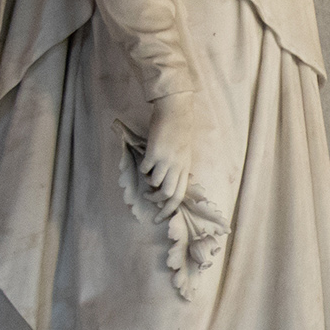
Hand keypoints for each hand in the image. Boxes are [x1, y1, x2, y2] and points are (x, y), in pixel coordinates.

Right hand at [139, 92, 201, 206]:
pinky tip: (145, 161)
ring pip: (155, 183)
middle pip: (168, 194)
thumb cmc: (178, 131)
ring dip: (149, 182)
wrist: (175, 111)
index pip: (179, 196)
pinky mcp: (154, 153)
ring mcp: (166, 160)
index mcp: (185, 167)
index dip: (169, 210)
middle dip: (156, 201)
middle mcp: (178, 166)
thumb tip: (165, 185)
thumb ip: (177, 168)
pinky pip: (145, 169)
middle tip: (148, 199)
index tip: (159, 218)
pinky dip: (143, 169)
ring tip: (148, 174)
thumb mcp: (183, 153)